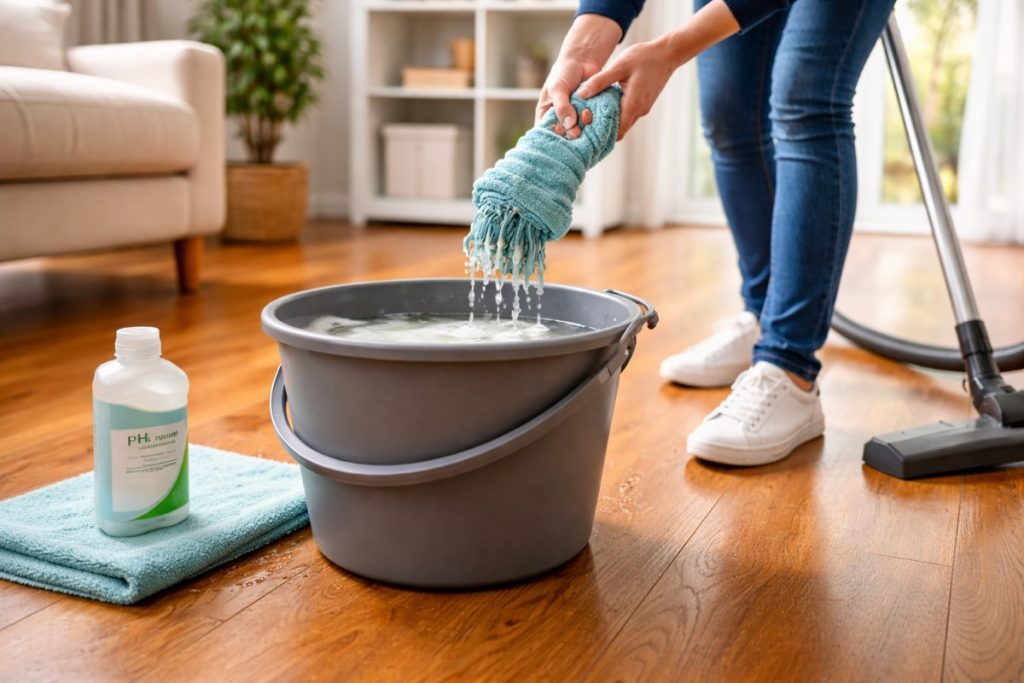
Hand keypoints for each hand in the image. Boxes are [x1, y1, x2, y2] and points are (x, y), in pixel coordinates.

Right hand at [536, 14, 619, 138]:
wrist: (582, 61)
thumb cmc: (563, 73)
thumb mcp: (557, 88)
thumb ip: (561, 107)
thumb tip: (569, 125)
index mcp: (546, 116)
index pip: (546, 134)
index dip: (554, 137)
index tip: (562, 131)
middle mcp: (560, 121)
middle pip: (564, 137)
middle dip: (572, 133)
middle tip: (577, 128)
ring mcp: (575, 120)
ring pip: (579, 132)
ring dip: (584, 127)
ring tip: (587, 114)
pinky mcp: (589, 116)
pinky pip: (591, 125)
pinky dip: (593, 122)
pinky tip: (593, 114)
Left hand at [575, 0, 739, 139]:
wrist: (667, 53)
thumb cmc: (644, 57)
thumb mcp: (619, 66)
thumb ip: (600, 81)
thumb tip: (581, 95)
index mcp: (633, 105)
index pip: (616, 132)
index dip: (601, 133)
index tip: (587, 123)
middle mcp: (639, 111)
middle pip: (618, 131)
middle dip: (602, 127)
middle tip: (586, 116)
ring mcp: (642, 108)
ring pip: (623, 123)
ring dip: (609, 120)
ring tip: (592, 110)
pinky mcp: (643, 104)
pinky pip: (627, 114)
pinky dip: (616, 112)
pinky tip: (605, 102)